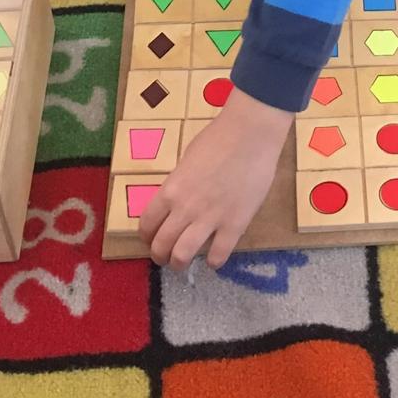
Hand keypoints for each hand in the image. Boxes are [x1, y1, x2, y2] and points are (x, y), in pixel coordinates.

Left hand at [139, 88, 290, 269]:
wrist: (251, 133)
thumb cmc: (219, 138)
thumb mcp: (187, 161)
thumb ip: (180, 185)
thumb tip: (180, 199)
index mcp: (170, 190)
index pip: (147, 224)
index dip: (146, 237)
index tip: (151, 239)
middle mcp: (184, 209)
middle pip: (161, 244)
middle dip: (159, 255)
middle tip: (165, 257)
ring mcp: (209, 219)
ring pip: (183, 255)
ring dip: (179, 263)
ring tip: (183, 262)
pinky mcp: (235, 225)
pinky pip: (218, 255)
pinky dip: (214, 262)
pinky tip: (214, 258)